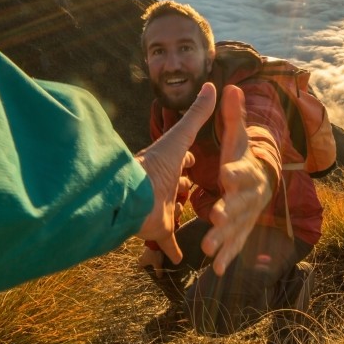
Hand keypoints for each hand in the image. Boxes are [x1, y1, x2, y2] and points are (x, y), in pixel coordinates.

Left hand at [135, 82, 215, 264]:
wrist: (131, 197)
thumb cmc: (155, 164)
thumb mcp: (181, 137)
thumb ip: (197, 113)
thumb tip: (212, 84)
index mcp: (168, 162)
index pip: (181, 157)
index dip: (189, 157)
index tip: (196, 158)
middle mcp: (164, 184)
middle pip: (178, 185)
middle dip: (185, 186)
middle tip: (197, 188)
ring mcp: (162, 207)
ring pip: (173, 211)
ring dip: (180, 213)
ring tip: (194, 218)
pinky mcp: (159, 228)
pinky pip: (168, 242)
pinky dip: (173, 249)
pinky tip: (181, 259)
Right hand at [138, 247, 165, 277]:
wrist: (155, 243)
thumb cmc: (155, 255)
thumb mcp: (157, 264)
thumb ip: (158, 271)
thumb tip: (159, 277)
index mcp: (143, 261)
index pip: (140, 266)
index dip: (139, 269)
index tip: (138, 271)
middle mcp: (143, 256)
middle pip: (140, 260)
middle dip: (140, 262)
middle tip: (141, 264)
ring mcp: (145, 251)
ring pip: (143, 255)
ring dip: (144, 257)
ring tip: (147, 259)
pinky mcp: (149, 247)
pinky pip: (147, 251)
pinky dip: (148, 253)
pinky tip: (151, 253)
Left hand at [203, 85, 274, 275]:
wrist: (256, 181)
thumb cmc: (242, 158)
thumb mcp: (235, 137)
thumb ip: (231, 116)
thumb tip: (228, 86)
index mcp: (240, 172)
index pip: (239, 172)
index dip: (234, 172)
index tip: (226, 174)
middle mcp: (242, 197)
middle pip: (236, 205)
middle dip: (227, 212)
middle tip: (218, 217)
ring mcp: (238, 216)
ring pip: (231, 230)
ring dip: (221, 239)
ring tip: (208, 250)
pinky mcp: (228, 232)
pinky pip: (228, 246)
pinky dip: (224, 257)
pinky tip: (218, 269)